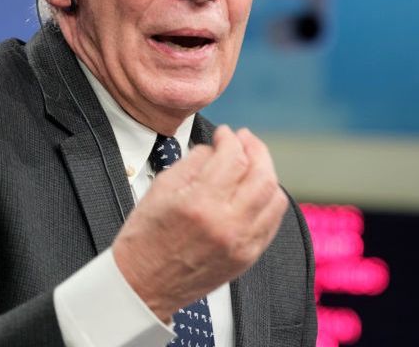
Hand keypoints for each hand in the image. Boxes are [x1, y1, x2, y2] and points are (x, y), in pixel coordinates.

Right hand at [111, 125, 287, 321]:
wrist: (143, 284)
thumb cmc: (146, 238)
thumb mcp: (160, 189)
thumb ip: (193, 162)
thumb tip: (216, 148)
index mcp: (199, 203)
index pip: (233, 158)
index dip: (231, 139)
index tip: (225, 133)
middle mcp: (225, 224)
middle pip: (262, 175)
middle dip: (256, 150)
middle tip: (246, 140)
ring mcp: (241, 243)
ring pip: (275, 197)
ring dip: (267, 173)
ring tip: (253, 164)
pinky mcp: (248, 257)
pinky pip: (273, 222)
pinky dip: (269, 200)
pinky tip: (256, 191)